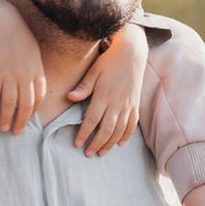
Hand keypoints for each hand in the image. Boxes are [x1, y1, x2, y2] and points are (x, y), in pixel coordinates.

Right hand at [0, 2, 46, 133]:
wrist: (1, 19)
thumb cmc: (16, 33)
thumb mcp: (32, 51)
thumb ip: (33, 67)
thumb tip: (30, 82)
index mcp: (37, 70)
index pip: (39, 97)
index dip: (33, 111)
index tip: (27, 119)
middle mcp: (26, 75)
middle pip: (26, 104)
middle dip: (22, 121)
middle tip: (16, 132)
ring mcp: (10, 74)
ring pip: (10, 103)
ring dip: (6, 118)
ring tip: (3, 128)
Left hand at [68, 25, 147, 155]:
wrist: (132, 52)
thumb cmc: (109, 61)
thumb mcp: (94, 71)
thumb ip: (83, 87)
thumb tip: (69, 98)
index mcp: (104, 95)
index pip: (92, 119)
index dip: (84, 133)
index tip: (77, 143)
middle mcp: (117, 102)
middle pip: (107, 129)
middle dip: (97, 143)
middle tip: (88, 153)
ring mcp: (128, 104)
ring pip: (120, 129)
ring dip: (110, 143)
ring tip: (102, 152)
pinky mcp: (135, 104)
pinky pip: (132, 124)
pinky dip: (127, 135)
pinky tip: (120, 143)